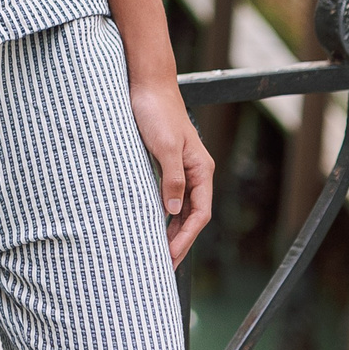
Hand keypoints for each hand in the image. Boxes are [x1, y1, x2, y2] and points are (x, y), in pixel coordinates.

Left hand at [129, 78, 213, 265]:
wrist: (146, 83)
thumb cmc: (156, 111)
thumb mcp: (164, 146)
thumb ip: (172, 178)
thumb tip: (172, 210)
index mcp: (201, 170)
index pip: (199, 214)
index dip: (186, 238)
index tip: (171, 257)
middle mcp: (195, 171)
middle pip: (192, 216)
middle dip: (180, 241)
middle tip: (165, 266)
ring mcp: (181, 168)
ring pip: (181, 208)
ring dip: (172, 231)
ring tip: (160, 253)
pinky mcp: (166, 162)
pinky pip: (169, 195)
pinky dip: (163, 213)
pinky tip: (152, 224)